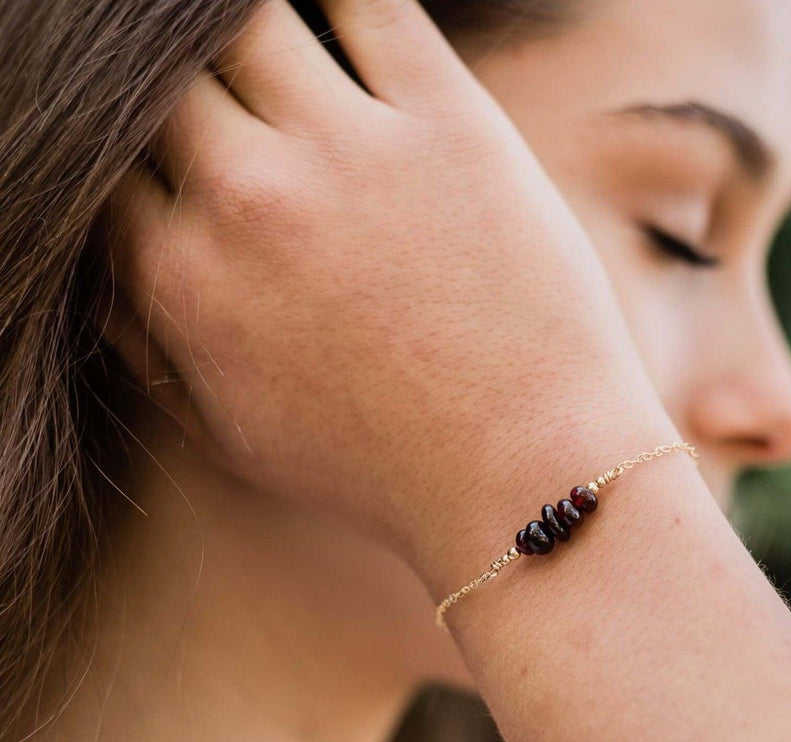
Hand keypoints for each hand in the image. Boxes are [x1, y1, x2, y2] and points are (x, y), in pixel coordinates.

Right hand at [105, 0, 670, 594]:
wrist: (520, 477)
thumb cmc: (380, 469)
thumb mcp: (232, 433)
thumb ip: (151, 346)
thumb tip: (102, 272)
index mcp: (184, 280)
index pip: (108, 163)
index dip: (139, 156)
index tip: (178, 159)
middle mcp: (248, 201)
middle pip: (164, 83)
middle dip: (184, 95)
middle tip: (234, 115)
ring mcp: (349, 154)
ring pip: (247, 22)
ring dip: (247, 35)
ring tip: (283, 65)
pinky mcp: (450, 125)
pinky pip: (369, 1)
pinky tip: (342, 19)